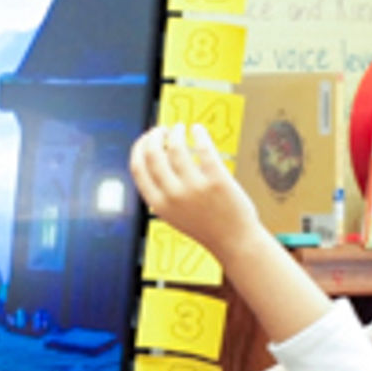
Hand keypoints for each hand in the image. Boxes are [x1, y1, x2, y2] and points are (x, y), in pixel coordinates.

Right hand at [130, 123, 264, 260]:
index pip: (137, 168)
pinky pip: (203, 148)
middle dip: (154, 136)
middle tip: (162, 130)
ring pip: (176, 147)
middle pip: (153, 154)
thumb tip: (154, 156)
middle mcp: (173, 196)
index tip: (146, 139)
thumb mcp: (173, 214)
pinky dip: (198, 133)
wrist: (234, 241)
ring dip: (175, 132)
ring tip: (180, 128)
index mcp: (158, 204)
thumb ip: (161, 191)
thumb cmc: (205, 226)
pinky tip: (197, 129)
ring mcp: (195, 188)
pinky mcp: (217, 180)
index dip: (139, 148)